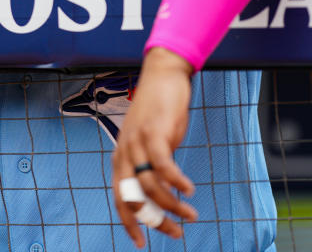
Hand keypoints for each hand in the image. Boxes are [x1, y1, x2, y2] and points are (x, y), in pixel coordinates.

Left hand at [111, 47, 197, 247]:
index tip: (141, 244)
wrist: (163, 76)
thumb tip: (162, 194)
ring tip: (191, 215)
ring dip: (172, 205)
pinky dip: (177, 181)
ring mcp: (137, 142)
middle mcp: (124, 153)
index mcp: (121, 159)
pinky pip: (163, 165)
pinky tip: (189, 190)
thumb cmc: (159, 112)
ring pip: (151, 186)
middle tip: (176, 233)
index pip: (120, 200)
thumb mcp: (152, 144)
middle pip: (134, 198)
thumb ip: (152, 167)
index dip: (129, 224)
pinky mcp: (154, 132)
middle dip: (156, 220)